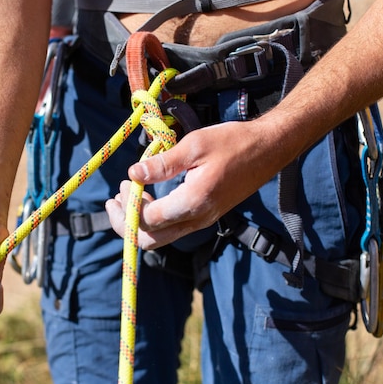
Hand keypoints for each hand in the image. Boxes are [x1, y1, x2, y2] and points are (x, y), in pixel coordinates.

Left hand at [106, 120, 288, 249]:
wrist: (268, 149)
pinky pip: (172, 228)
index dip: (129, 206)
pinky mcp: (204, 216)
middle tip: (114, 200)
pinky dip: (153, 218)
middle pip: (150, 241)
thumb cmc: (233, 142)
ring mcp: (201, 221)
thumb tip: (133, 173)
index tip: (124, 184)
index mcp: (193, 202)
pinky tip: (147, 196)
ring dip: (138, 222)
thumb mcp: (194, 145)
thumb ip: (162, 163)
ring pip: (160, 238)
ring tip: (126, 197)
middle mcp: (197, 219)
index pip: (148, 220)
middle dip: (126, 224)